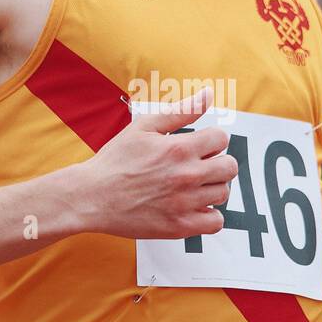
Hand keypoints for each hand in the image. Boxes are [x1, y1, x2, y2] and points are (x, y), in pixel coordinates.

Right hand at [82, 84, 238, 239]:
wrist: (91, 197)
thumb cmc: (115, 161)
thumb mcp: (144, 127)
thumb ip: (181, 111)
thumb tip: (208, 94)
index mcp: (179, 148)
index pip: (221, 139)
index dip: (211, 140)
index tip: (198, 146)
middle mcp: (186, 176)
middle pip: (230, 167)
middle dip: (218, 162)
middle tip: (199, 165)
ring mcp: (184, 203)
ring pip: (224, 193)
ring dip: (212, 187)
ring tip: (193, 186)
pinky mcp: (180, 226)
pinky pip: (216, 222)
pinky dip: (210, 214)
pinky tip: (194, 206)